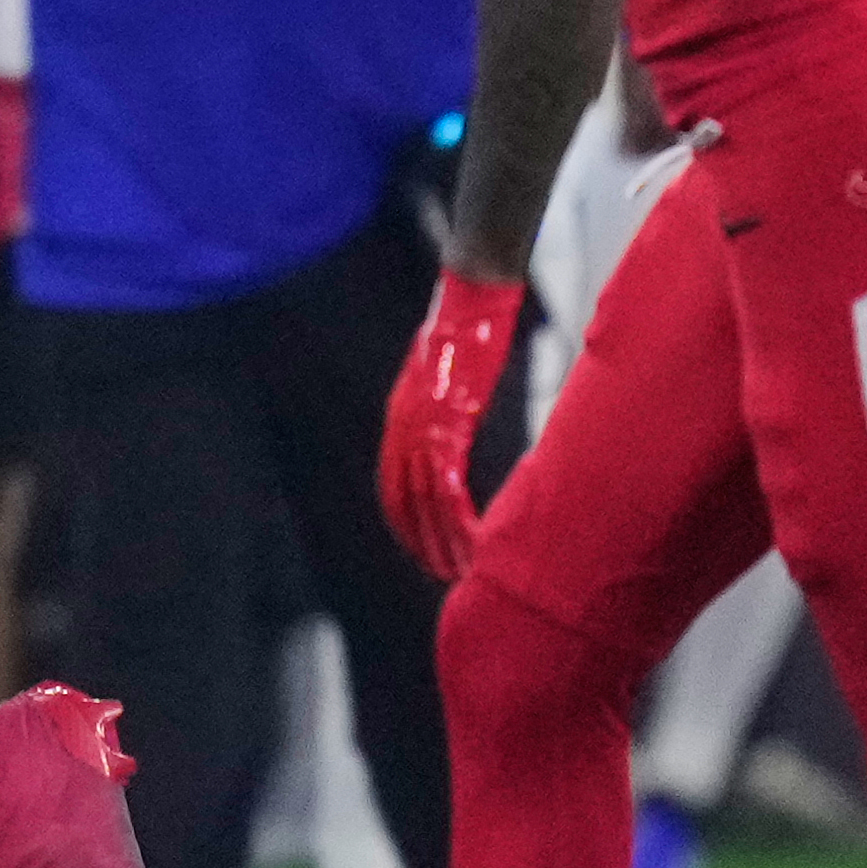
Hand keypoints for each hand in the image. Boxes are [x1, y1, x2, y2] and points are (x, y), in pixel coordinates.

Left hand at [377, 269, 523, 582]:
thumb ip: (443, 404)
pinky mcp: (449, 421)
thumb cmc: (464, 325)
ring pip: (426, 500)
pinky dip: (458, 516)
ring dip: (444, 539)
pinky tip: (474, 538)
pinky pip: (448, 483)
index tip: (420, 550)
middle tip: (442, 574)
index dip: (405, 522)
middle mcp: (404, 426)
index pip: (393, 485)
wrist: (470, 293)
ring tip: (461, 570)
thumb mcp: (443, 372)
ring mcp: (424, 425)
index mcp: (400, 416)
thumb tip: (452, 422)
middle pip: (405, 500)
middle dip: (422, 542)